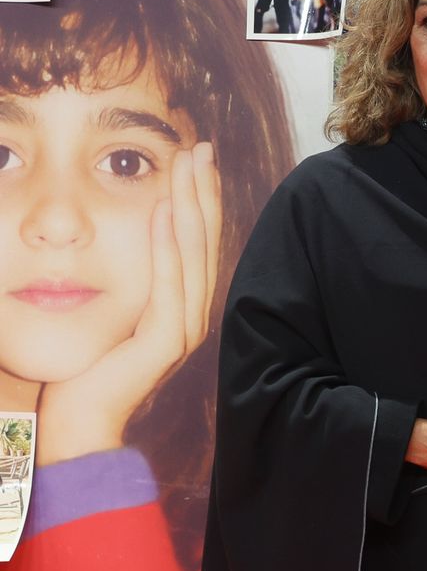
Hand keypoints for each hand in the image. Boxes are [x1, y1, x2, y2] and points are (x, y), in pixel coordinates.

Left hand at [36, 144, 221, 465]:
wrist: (80, 423)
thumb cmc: (87, 369)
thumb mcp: (113, 310)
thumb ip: (131, 279)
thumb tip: (133, 229)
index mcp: (183, 305)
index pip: (196, 241)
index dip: (199, 197)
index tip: (195, 155)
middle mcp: (192, 313)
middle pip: (202, 241)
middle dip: (202, 190)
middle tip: (201, 146)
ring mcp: (183, 329)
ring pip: (192, 256)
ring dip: (190, 207)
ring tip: (187, 167)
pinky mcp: (165, 343)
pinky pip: (170, 287)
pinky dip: (167, 248)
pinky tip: (163, 214)